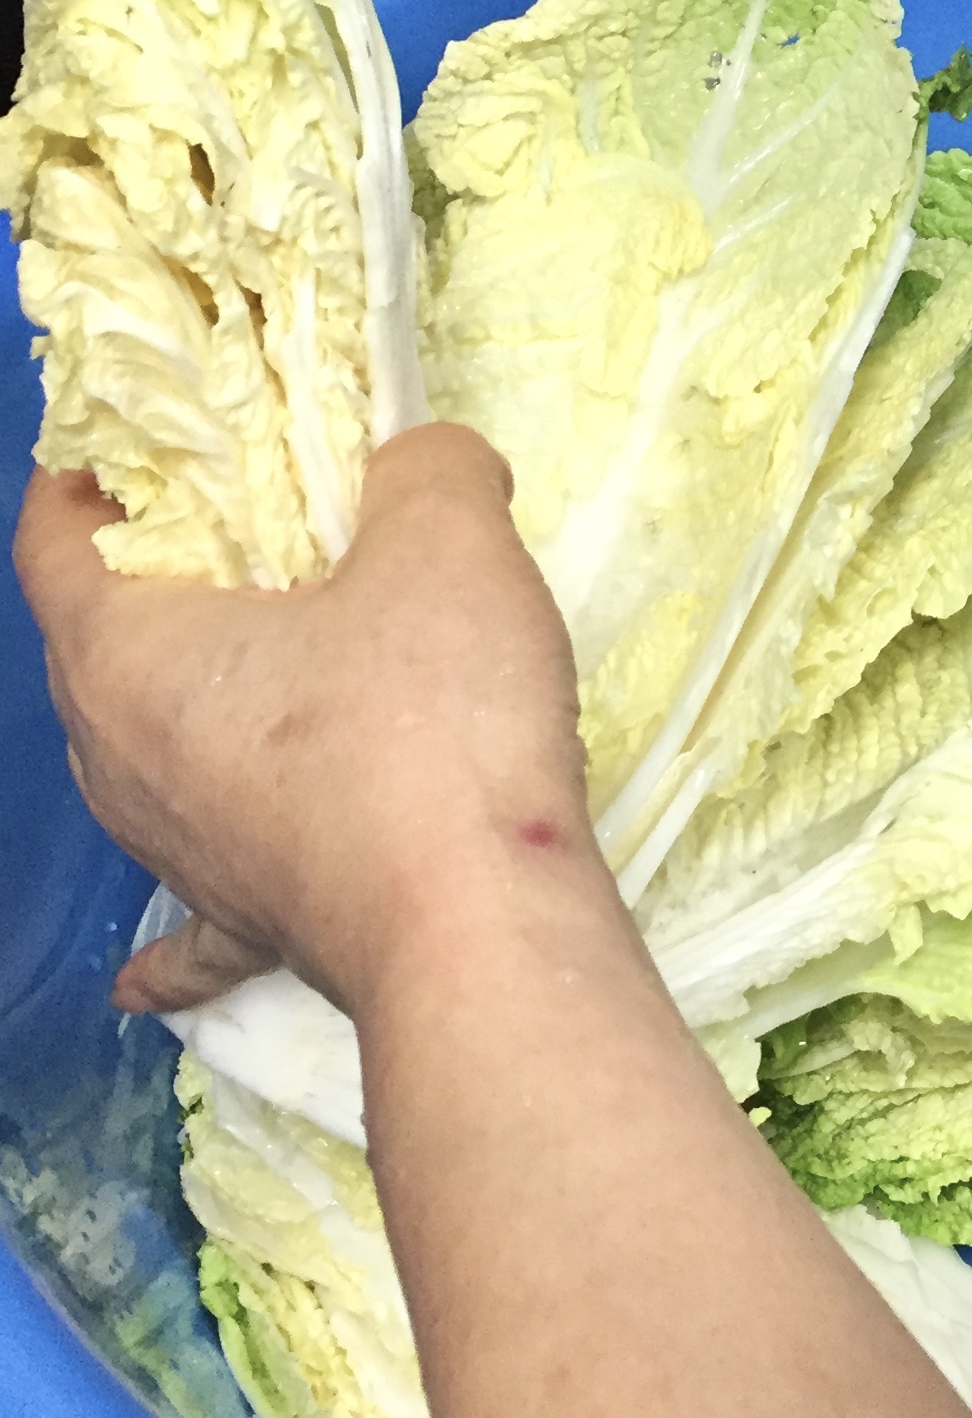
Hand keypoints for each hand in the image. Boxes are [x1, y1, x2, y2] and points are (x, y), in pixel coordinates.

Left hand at [17, 421, 598, 1019]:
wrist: (473, 923)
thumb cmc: (431, 721)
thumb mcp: (449, 540)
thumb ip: (426, 466)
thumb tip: (422, 461)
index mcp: (129, 651)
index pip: (53, 542)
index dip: (82, 480)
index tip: (141, 448)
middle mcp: (118, 755)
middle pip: (94, 644)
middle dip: (154, 582)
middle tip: (248, 533)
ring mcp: (174, 849)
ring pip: (135, 759)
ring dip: (177, 709)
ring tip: (248, 675)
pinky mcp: (247, 921)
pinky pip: (186, 921)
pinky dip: (170, 929)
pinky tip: (145, 969)